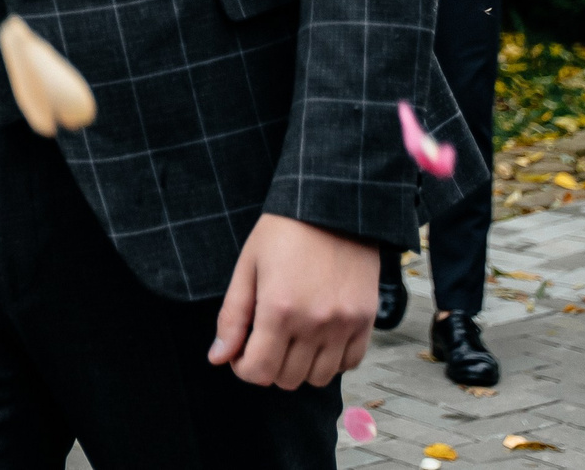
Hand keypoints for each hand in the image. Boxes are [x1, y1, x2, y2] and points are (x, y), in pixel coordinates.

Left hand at [208, 213, 376, 389]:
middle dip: (269, 367)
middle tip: (264, 343)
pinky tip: (319, 338)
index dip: (243, 368)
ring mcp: (344, 325)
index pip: (258, 371)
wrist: (333, 206)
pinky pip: (350, 363)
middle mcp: (314, 323)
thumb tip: (218, 357)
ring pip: (319, 378)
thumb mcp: (247, 267)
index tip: (241, 352)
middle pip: (287, 379)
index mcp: (278, 310)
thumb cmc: (284, 232)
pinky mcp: (366, 320)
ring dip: (300, 367)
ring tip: (292, 340)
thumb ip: (232, 316)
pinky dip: (332, 360)